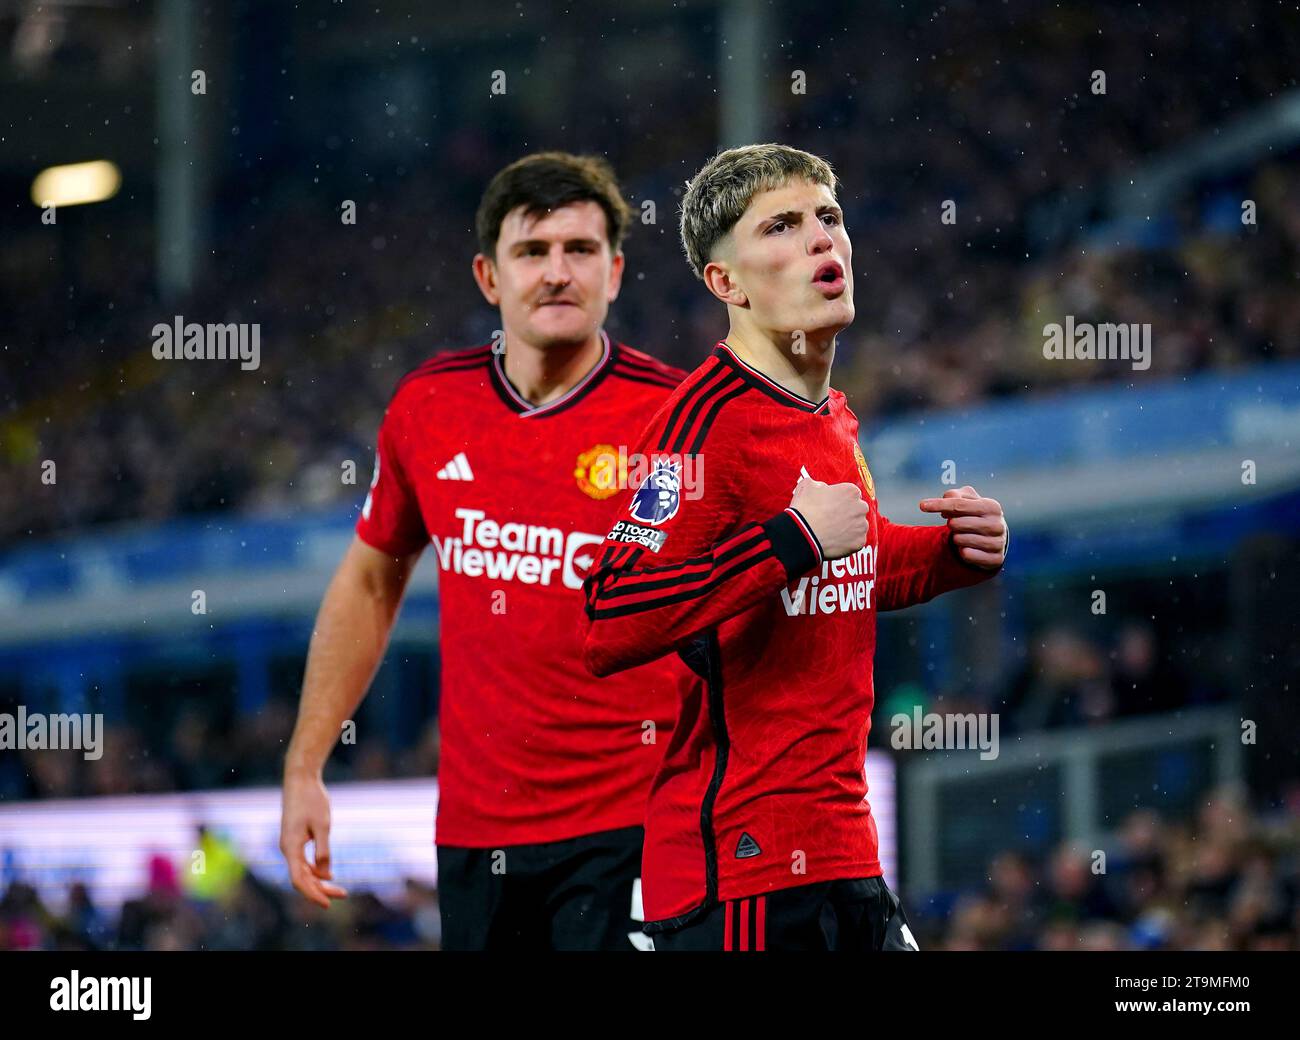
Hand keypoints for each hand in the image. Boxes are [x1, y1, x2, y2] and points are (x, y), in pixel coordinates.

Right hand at [280, 769, 348, 908]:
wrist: (300, 779)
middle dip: (320, 890)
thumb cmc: (312, 799)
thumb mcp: (322, 826)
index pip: (299, 880)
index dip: (313, 894)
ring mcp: (289, 844)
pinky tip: (328, 874)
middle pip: (302, 878)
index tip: (328, 904)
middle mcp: (287, 849)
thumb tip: (325, 875)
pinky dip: (315, 870)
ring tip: (339, 889)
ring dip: (318, 881)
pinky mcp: (294, 839)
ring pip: (303, 871)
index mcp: (291, 847)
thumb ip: (323, 851)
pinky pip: (303, 862)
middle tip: (343, 895)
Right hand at [790, 476, 867, 559]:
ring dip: (849, 527)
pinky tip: (835, 541)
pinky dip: (848, 541)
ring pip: (858, 526)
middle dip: (848, 513)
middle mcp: (861, 507)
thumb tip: (821, 487)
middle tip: (832, 519)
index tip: (831, 506)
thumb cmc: (805, 509)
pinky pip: (856, 541)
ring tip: (832, 531)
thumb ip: (818, 483)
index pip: (851, 494)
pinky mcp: (859, 542)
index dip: (840, 500)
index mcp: (851, 491)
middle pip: (858, 509)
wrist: (803, 534)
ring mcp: (862, 526)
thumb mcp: (807, 485)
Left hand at [918, 485, 1006, 569]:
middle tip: (956, 524)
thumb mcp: (967, 500)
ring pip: (959, 540)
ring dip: (956, 537)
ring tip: (965, 535)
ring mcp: (997, 543)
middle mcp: (997, 525)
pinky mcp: (995, 559)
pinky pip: (966, 555)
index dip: (938, 504)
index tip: (922, 505)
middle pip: (956, 523)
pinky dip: (962, 551)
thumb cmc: (976, 514)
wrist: (995, 537)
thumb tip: (945, 502)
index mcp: (992, 506)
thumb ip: (954, 496)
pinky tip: (969, 547)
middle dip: (951, 523)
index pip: (958, 505)